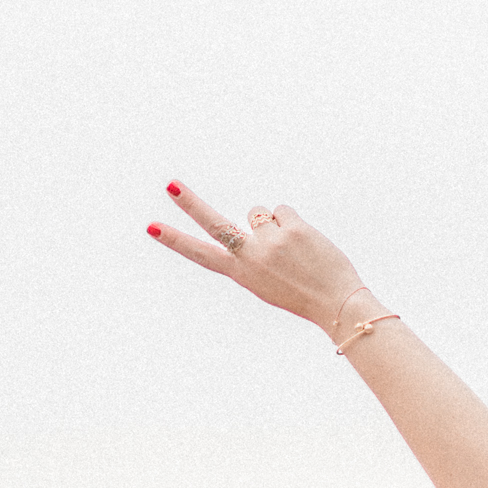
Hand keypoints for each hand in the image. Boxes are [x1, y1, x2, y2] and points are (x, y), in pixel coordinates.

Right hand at [148, 183, 375, 336]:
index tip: (151, 227)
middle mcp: (250, 256)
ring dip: (273, 224)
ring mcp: (269, 241)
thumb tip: (257, 216)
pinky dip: (292, 222)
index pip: (200, 254)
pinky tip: (305, 242)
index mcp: (241, 274)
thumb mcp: (268, 281)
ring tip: (292, 249)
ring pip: (260, 213)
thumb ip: (254, 252)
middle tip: (170, 185)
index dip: (174, 240)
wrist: (336, 302)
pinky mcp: (290, 227)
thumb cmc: (302, 293)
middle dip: (189, 203)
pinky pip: (282, 210)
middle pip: (214, 223)